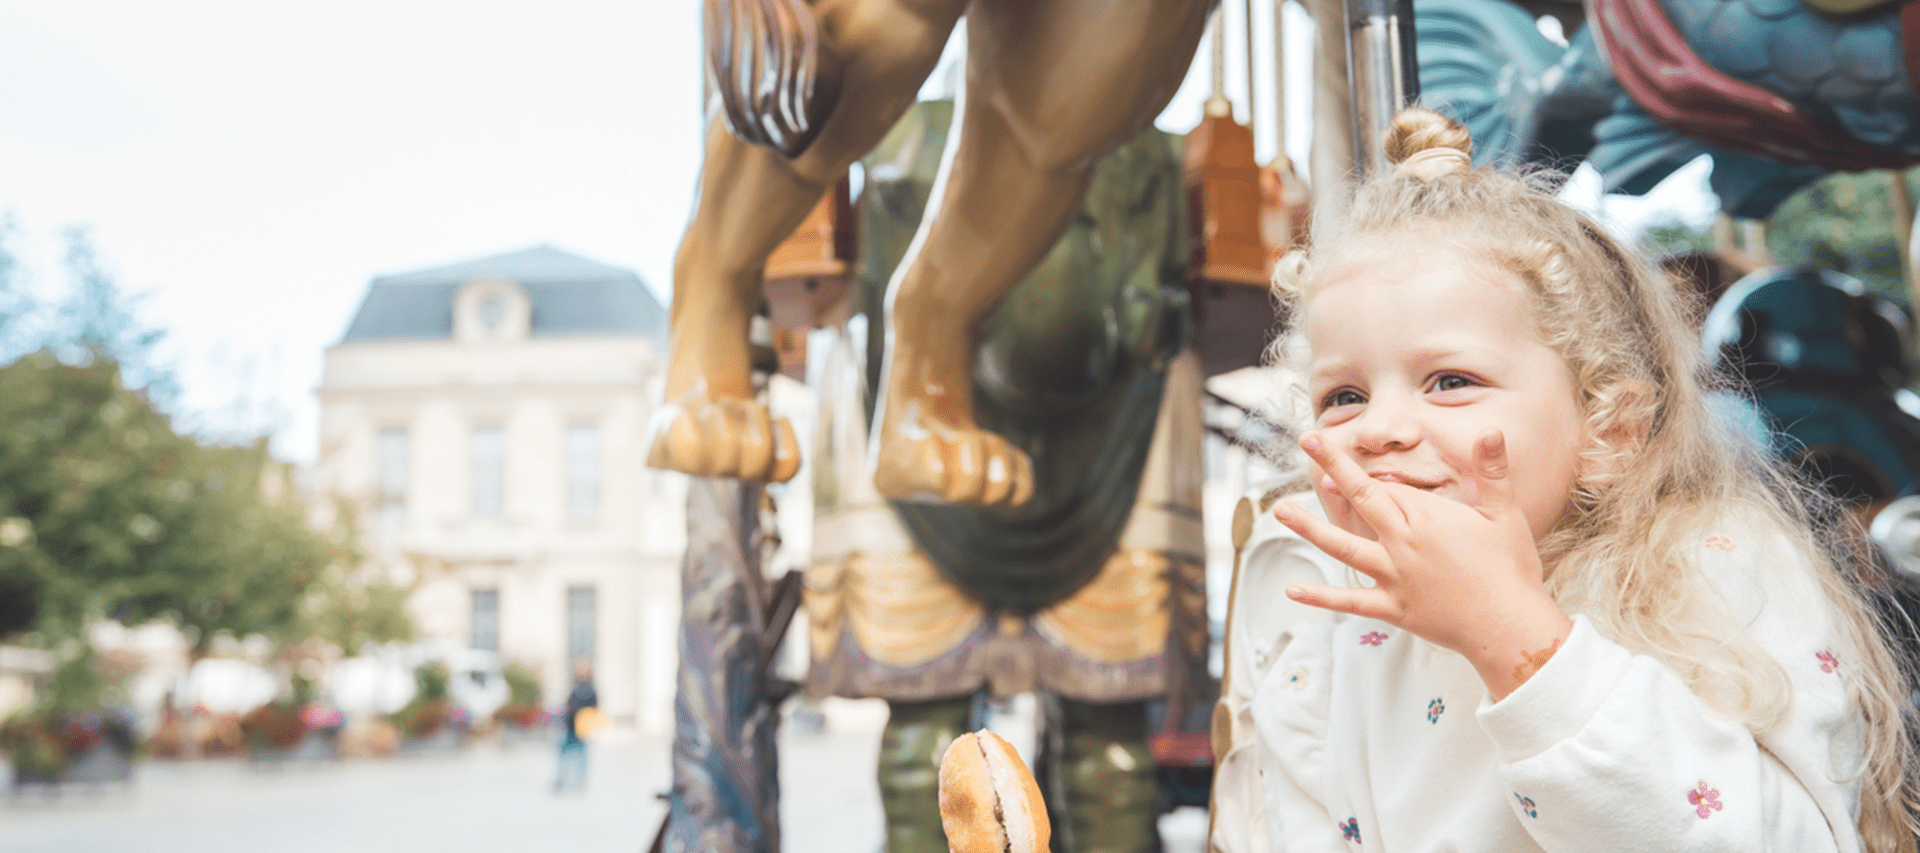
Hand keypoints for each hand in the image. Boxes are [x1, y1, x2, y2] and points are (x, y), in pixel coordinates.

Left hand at [1273, 429, 1571, 698]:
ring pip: (1343, 547)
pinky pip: (1350, 602)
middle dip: (1333, 468)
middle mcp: (1402, 543)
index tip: (1359, 461)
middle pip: (1361, 499)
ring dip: (1309, 528)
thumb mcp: (1505, 514)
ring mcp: (1393, 576)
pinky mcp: (1393, 608)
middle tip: (1308, 441)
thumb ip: (1494, 471)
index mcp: (1427, 518)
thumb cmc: (1510, 569)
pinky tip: (1292, 589)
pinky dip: (1320, 598)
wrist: (1508, 627)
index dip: (1376, 475)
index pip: (1391, 488)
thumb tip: (1492, 430)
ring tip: (1280, 510)